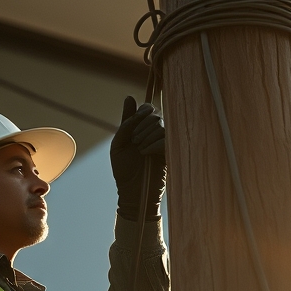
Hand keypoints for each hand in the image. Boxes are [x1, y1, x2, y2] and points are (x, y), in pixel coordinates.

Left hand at [111, 96, 166, 220]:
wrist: (132, 193)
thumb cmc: (124, 170)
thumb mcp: (119, 144)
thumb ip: (126, 122)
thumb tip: (130, 97)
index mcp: (143, 129)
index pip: (148, 108)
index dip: (141, 113)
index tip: (132, 127)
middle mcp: (155, 133)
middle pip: (155, 116)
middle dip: (142, 127)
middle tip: (134, 142)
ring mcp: (164, 143)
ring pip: (161, 127)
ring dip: (147, 136)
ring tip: (140, 150)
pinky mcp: (171, 153)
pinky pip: (167, 139)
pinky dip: (155, 144)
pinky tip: (146, 154)